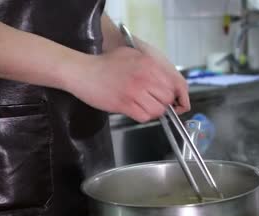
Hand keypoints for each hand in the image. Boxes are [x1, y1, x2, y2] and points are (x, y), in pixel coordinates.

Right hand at [66, 47, 189, 122]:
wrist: (82, 71)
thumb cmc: (104, 64)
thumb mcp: (132, 55)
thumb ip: (150, 66)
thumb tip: (166, 81)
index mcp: (149, 64)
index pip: (174, 84)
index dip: (175, 95)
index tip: (172, 100)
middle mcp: (145, 77)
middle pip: (167, 98)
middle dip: (163, 103)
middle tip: (153, 102)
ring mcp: (135, 91)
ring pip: (158, 110)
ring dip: (153, 111)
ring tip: (143, 106)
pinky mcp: (125, 104)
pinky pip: (144, 116)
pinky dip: (142, 116)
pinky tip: (134, 110)